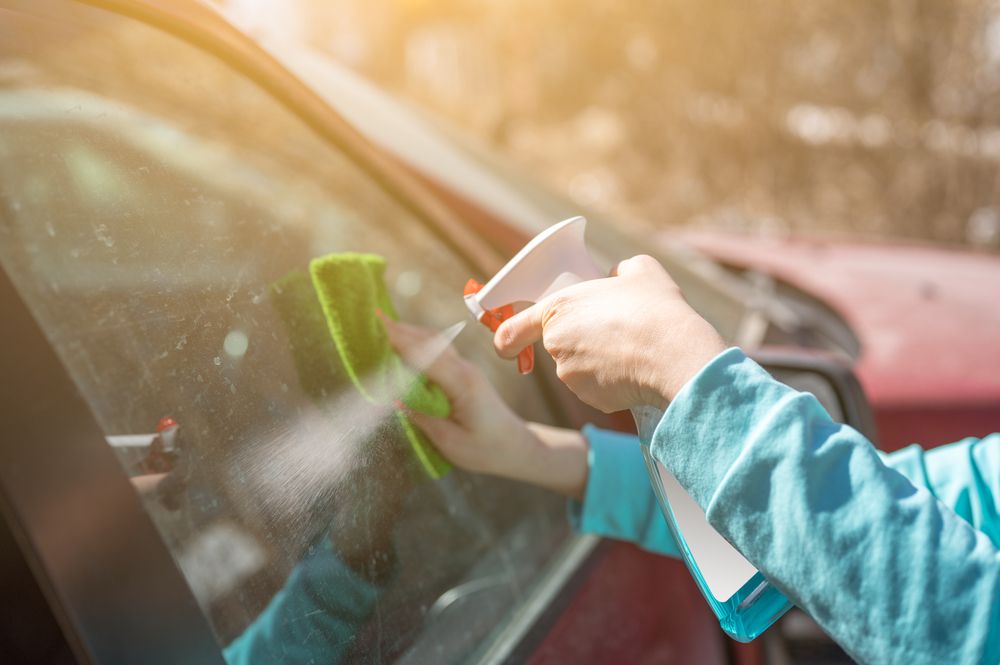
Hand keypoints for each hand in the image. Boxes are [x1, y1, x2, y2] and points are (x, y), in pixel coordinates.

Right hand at [382, 316, 538, 477]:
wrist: (516, 446)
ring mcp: (466, 369)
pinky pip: (438, 351)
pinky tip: (405, 341)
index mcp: (463, 384)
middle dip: (401, 330)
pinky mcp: (464, 373)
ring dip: (409, 332)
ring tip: (383, 325)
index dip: (401, 341)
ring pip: (435, 343)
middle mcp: (465, 370)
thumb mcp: (450, 442)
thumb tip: (396, 401)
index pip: (426, 357)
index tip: (379, 327)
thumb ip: (423, 419)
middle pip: (429, 342)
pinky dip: (419, 343)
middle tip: (373, 317)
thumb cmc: (486, 449)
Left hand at [494, 255, 725, 412]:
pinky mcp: (590, 399)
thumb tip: (616, 277)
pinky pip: (597, 387)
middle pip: (559, 344)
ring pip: (579, 367)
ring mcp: (571, 375)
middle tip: (613, 330)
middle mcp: (556, 344)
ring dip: (598, 360)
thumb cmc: (654, 308)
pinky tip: (635, 369)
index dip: (508, 339)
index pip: (511, 331)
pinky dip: (612, 381)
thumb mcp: (639, 270)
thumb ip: (618, 271)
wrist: (674, 353)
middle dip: (580, 340)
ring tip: (632, 347)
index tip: (509, 346)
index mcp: (558, 308)